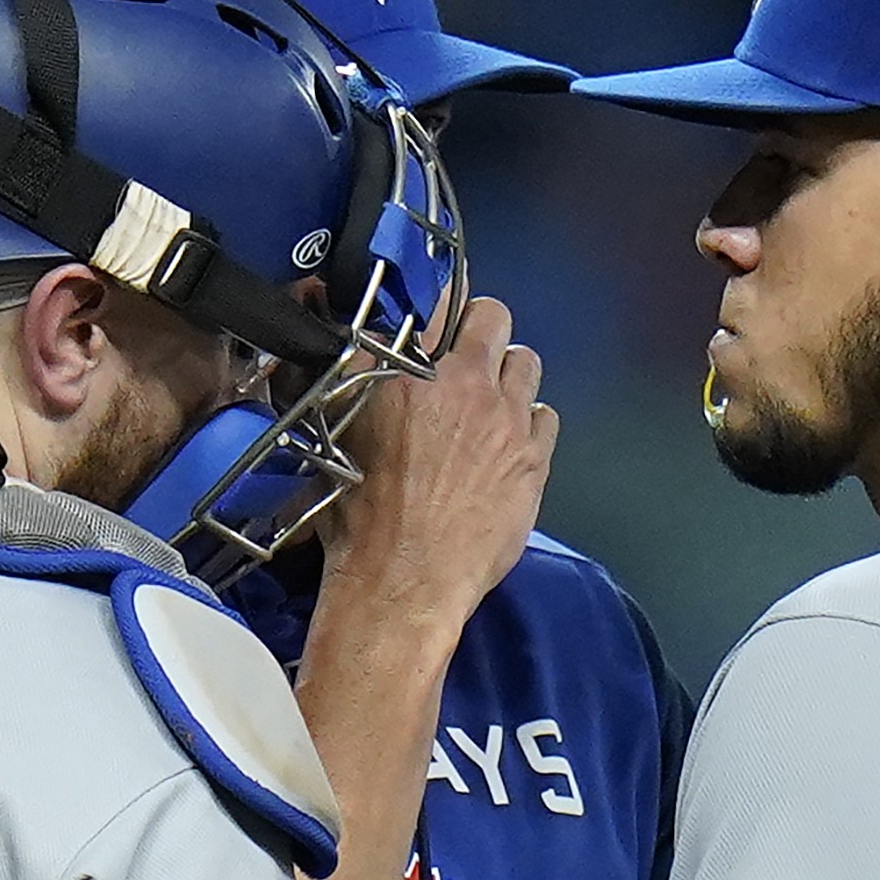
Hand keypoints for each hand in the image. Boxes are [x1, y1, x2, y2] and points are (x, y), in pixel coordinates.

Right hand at [315, 296, 554, 637]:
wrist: (404, 577)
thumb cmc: (357, 514)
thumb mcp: (333, 430)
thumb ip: (351, 377)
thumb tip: (358, 349)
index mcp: (410, 371)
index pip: (439, 303)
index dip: (440, 305)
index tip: (438, 320)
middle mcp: (465, 384)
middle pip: (492, 317)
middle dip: (480, 326)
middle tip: (466, 355)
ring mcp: (506, 420)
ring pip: (526, 362)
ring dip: (508, 373)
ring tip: (490, 400)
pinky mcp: (534, 458)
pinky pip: (546, 415)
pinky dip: (529, 422)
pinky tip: (509, 443)